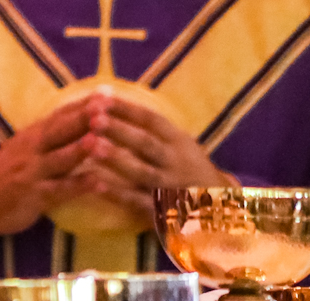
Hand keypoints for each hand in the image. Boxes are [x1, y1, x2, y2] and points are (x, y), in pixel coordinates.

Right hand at [0, 97, 100, 238]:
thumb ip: (50, 136)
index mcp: (33, 134)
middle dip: (85, 117)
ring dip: (80, 149)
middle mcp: (32, 148)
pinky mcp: (32, 195)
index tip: (108, 92)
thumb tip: (80, 121)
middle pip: (61, 129)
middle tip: (108, 105)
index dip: (84, 103)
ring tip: (100, 140)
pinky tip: (98, 184)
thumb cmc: (6, 174)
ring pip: (60, 158)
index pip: (61, 114)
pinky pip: (58, 190)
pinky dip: (78, 186)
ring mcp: (32, 171)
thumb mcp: (25, 148)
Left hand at [67, 94, 236, 218]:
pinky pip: (138, 202)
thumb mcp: (179, 144)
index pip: (152, 120)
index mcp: (179, 141)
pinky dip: (117, 194)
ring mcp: (170, 187)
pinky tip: (96, 184)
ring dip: (115, 159)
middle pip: (146, 144)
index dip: (126, 109)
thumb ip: (150, 127)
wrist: (220, 211)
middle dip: (119, 130)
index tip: (101, 98)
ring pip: (142, 172)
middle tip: (93, 119)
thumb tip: (108, 97)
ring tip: (89, 145)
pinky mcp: (162, 212)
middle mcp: (176, 162)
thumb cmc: (186, 168)